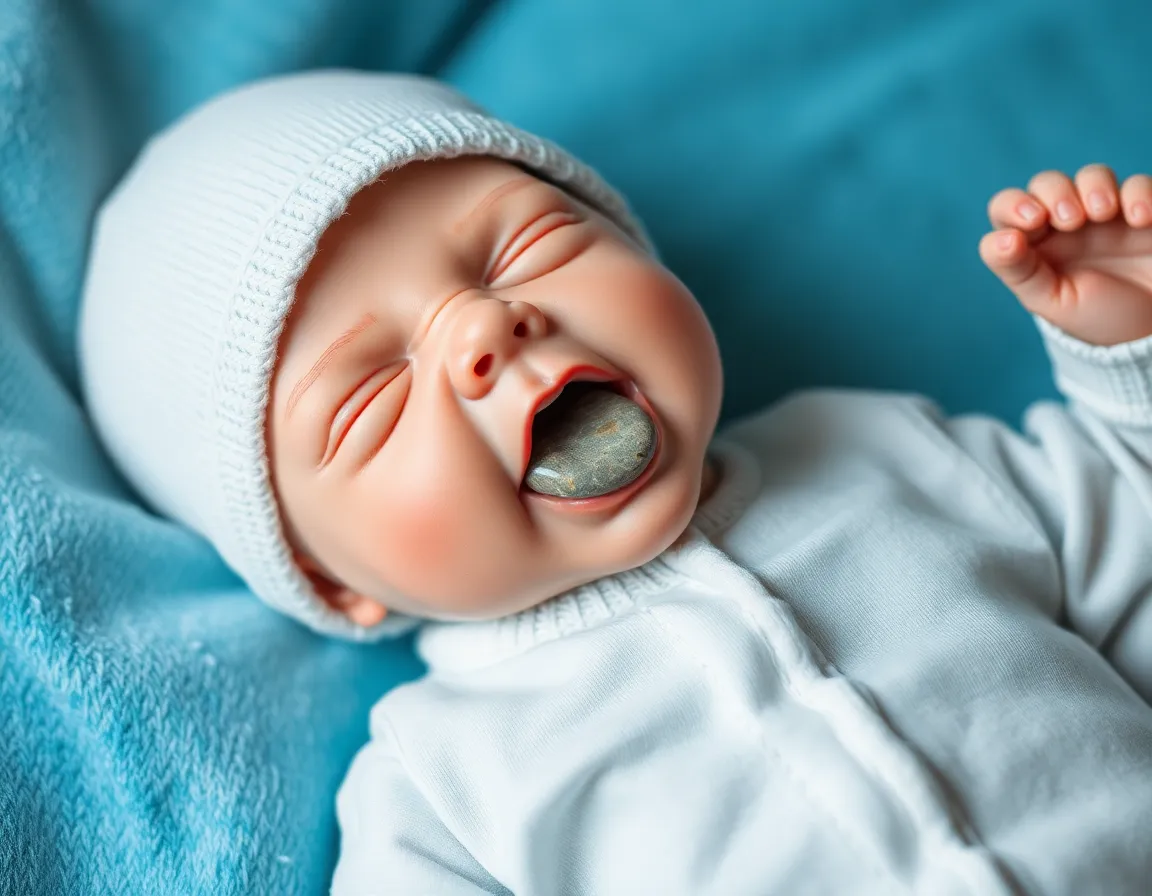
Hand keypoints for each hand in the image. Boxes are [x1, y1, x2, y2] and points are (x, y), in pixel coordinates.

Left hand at [980, 164, 1151, 345]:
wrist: (1149, 329)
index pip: (1007, 208)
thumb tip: (1001, 239)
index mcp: (1033, 243)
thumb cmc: (1095, 316)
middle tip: (1071, 220)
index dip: (1013, 205)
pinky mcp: (1142, 209)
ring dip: (1094, 186)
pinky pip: (1138, 185)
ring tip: (1103, 213)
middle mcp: (1066, 222)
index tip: (1033, 221)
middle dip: (1056, 192)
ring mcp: (1105, 212)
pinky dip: (1138, 194)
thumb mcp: (1052, 301)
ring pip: (1093, 175)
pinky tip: (1140, 220)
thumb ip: (1019, 271)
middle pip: (1048, 183)